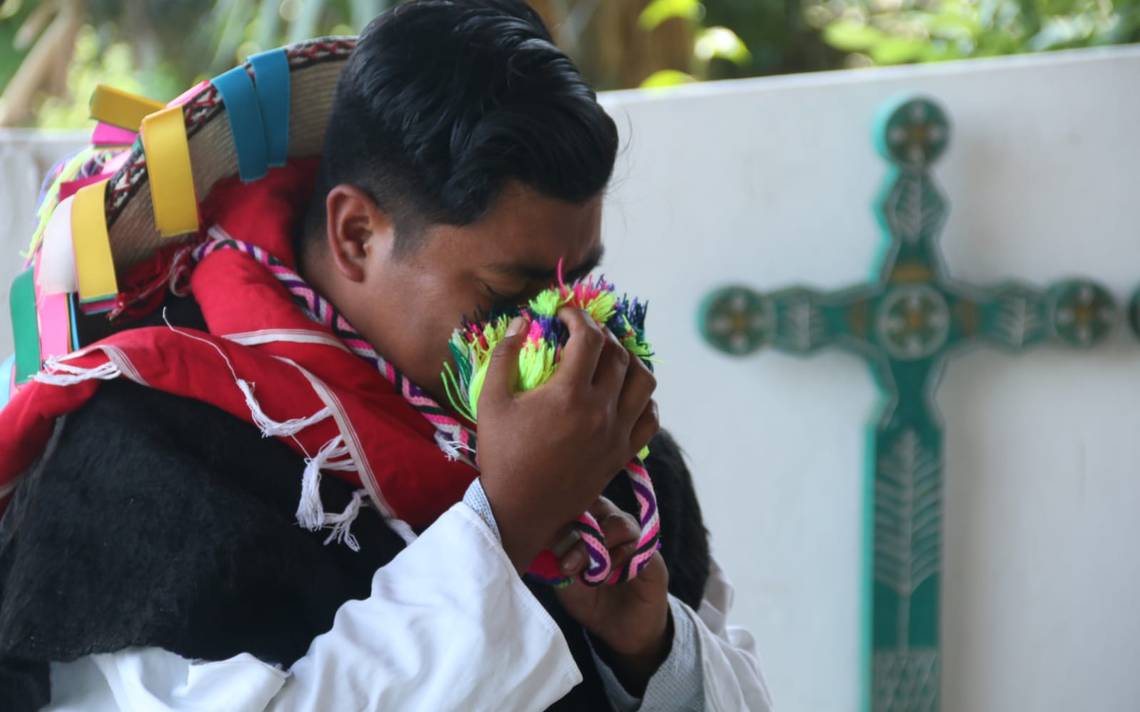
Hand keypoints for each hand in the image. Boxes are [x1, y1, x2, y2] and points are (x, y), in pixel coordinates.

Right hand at [477, 307, 658, 572]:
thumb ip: (504, 356)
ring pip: (644, 382)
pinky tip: (624, 394)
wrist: (519, 510)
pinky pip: (650, 418)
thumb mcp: (491, 401)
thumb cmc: (501, 455)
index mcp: (569, 394)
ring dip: (630, 361)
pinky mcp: (623, 454)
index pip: (589, 338)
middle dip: (602, 335)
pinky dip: (644, 399)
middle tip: (582, 334)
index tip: (564, 315)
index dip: (579, 317)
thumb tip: (521, 322)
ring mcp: (617, 434)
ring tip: (610, 358)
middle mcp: (601, 411)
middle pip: (618, 355)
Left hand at [555, 496, 670, 694]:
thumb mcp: (565, 581)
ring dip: (596, 546)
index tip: (542, 536)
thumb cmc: (591, 600)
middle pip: (598, 505)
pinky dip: (617, 559)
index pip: (579, 501)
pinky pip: (637, 546)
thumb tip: (534, 540)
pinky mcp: (652, 558)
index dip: (561, 512)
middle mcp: (615, 524)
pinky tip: (605, 577)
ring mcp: (635, 539)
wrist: (621, 633)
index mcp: (593, 524)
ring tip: (579, 572)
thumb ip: (554, 559)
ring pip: (618, 523)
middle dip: (577, 529)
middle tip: (563, 562)